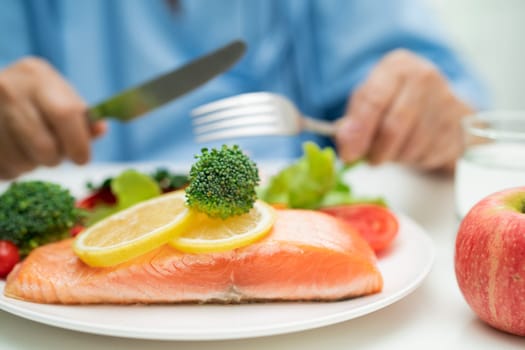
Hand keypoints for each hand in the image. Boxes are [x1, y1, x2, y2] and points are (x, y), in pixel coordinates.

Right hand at [0, 57, 105, 178]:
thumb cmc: (37, 101)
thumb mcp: (61, 99)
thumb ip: (83, 118)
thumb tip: (100, 129)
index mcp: (37, 74)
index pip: (65, 114)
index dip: (79, 143)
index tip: (82, 158)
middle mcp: (8, 88)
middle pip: (44, 145)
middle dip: (55, 158)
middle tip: (55, 156)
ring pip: (22, 161)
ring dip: (32, 164)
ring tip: (29, 148)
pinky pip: (4, 167)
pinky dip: (13, 168)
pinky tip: (12, 151)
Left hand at [335, 49, 473, 172]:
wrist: (437, 101)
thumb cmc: (394, 99)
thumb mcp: (368, 99)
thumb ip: (352, 120)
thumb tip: (345, 143)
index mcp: (396, 66)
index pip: (374, 100)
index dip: (359, 131)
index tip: (348, 154)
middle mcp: (424, 77)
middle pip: (394, 127)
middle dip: (376, 150)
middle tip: (368, 160)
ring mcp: (445, 101)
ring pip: (411, 145)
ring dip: (394, 156)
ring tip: (388, 150)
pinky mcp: (458, 126)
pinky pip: (428, 154)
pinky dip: (412, 159)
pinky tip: (409, 148)